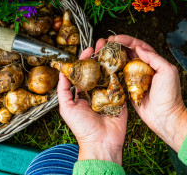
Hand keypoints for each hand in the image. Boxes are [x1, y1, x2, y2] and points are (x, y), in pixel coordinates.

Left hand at [57, 47, 127, 164]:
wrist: (101, 142)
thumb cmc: (82, 127)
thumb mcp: (66, 107)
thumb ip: (63, 89)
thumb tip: (62, 72)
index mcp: (82, 93)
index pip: (84, 71)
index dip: (85, 59)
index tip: (89, 49)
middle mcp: (96, 91)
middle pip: (98, 69)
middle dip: (100, 55)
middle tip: (104, 42)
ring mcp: (109, 93)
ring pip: (111, 73)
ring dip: (112, 60)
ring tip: (114, 47)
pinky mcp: (121, 98)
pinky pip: (122, 82)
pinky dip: (123, 71)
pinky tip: (124, 60)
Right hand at [97, 35, 186, 151]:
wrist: (165, 117)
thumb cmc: (169, 95)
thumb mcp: (167, 71)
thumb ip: (154, 58)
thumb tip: (139, 48)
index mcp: (154, 62)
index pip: (140, 46)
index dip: (128, 40)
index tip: (116, 38)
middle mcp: (144, 69)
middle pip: (129, 53)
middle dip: (118, 47)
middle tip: (106, 43)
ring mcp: (135, 79)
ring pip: (122, 64)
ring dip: (113, 58)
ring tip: (102, 52)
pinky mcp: (129, 89)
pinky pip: (119, 78)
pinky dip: (111, 72)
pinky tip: (104, 68)